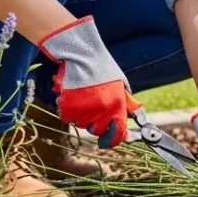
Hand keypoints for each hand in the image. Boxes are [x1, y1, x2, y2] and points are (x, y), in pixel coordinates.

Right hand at [37, 16, 139, 147]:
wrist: (82, 55)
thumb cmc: (102, 68)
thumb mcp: (121, 85)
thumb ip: (125, 104)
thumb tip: (129, 122)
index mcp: (118, 105)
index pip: (117, 134)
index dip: (112, 139)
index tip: (106, 141)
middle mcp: (103, 111)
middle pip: (97, 130)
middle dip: (94, 122)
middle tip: (92, 107)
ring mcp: (85, 110)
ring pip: (81, 124)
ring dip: (81, 115)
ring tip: (82, 96)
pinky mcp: (69, 108)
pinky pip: (67, 118)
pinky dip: (68, 110)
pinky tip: (72, 96)